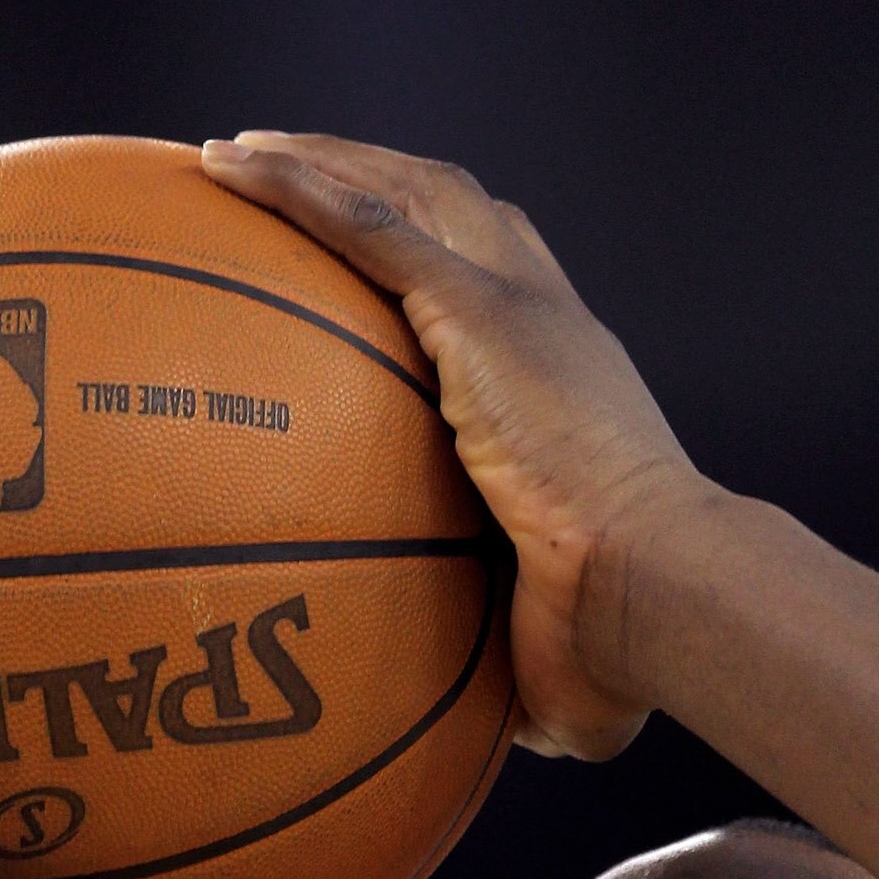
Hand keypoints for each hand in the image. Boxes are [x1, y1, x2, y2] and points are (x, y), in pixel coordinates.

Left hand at [202, 132, 706, 762]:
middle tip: (288, 177)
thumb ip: (509, 654)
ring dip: (320, 162)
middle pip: (451, 207)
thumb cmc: (617, 640)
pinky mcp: (480, 309)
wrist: (649, 590)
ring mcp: (515, 304)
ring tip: (235, 155)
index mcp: (569, 380)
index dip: (442, 252)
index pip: (505, 284)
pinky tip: (229, 168)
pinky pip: (366, 224)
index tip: (378, 255)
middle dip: (370, 176)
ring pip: (403, 192)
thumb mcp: (549, 645)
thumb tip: (478, 723)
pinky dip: (299, 187)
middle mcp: (548, 319)